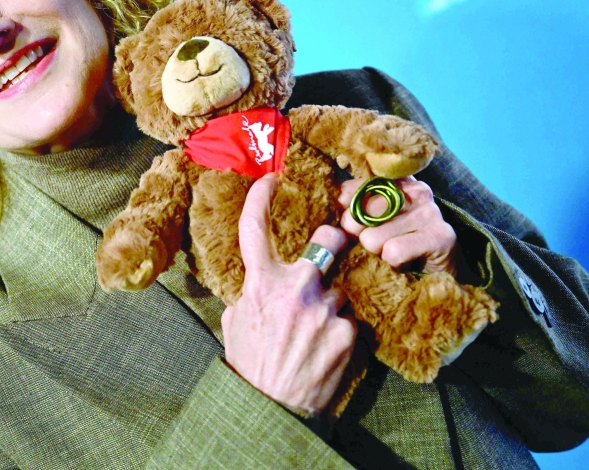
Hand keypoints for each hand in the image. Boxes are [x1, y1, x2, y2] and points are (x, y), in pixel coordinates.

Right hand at [222, 174, 356, 414]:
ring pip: (341, 287)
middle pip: (327, 240)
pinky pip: (351, 319)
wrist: (274, 409)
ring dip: (334, 302)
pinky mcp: (348, 332)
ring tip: (318, 332)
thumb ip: (251, 293)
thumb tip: (258, 278)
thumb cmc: (251, 365)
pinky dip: (343, 331)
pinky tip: (328, 350)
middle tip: (333, 249)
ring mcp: (325, 309)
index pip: (255, 228)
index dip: (261, 197)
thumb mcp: (237, 322)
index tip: (271, 179)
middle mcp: (294, 289)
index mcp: (261, 284)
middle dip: (334, 240)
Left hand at [339, 176, 457, 275]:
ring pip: (373, 237)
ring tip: (394, 255)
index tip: (354, 227)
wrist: (441, 275)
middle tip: (377, 246)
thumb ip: (354, 210)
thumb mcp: (373, 224)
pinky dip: (393, 264)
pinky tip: (405, 263)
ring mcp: (429, 211)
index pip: (354, 189)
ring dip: (378, 254)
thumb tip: (336, 203)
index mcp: (397, 181)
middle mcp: (415, 189)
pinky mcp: (440, 235)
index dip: (347, 212)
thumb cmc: (401, 247)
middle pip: (360, 214)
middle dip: (360, 237)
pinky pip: (393, 251)